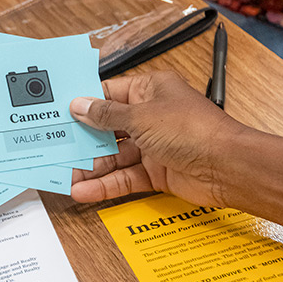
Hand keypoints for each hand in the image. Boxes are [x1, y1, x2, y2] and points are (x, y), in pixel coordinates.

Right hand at [68, 72, 253, 207]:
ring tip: (64, 175)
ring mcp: (153, 145)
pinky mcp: (156, 172)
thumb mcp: (140, 117)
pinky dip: (105, 185)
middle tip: (54, 146)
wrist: (227, 167)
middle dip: (83, 139)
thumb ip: (105, 115)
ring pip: (114, 156)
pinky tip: (84, 191)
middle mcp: (150, 116)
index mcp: (149, 90)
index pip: (108, 93)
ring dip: (90, 166)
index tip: (58, 111)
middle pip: (108, 127)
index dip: (84, 102)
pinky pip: (124, 177)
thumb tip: (80, 105)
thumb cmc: (193, 130)